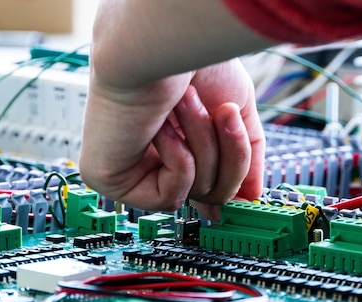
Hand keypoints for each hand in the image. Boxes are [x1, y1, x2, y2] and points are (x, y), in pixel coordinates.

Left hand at [79, 60, 264, 220]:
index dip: (229, 184)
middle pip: (213, 193)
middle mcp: (153, 156)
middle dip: (229, 155)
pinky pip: (168, 198)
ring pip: (196, 194)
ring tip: (186, 104)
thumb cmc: (192, 61)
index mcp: (178, 141)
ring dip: (203, 147)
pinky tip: (162, 129)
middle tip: (225, 113)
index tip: (248, 195)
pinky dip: (178, 163)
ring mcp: (131, 169)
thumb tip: (250, 197)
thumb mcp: (236, 112)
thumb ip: (243, 156)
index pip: (209, 184)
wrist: (161, 43)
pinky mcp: (111, 179)